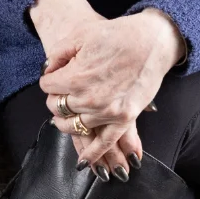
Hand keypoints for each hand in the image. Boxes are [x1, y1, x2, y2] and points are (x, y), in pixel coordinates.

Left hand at [35, 0, 181, 177]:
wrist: (151, 41)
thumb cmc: (117, 35)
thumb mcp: (81, 36)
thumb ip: (58, 55)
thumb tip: (47, 71)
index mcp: (75, 77)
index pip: (47, 87)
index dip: (50, 80)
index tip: (55, 75)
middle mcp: (88, 98)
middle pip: (58, 107)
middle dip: (56, 98)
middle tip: (62, 91)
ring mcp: (107, 111)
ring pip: (74, 125)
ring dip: (66, 121)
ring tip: (65, 116)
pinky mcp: (124, 119)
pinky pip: (104, 143)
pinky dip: (92, 155)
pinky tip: (83, 164)